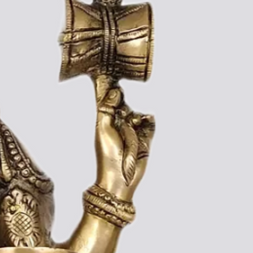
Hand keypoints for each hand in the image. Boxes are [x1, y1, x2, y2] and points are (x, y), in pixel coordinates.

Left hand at [93, 75, 155, 199]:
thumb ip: (107, 108)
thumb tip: (115, 91)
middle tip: (120, 117)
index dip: (110, 89)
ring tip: (129, 135)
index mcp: (105, 120)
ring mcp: (133, 129)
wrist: (121, 177)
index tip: (111, 76)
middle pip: (124, 103)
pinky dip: (147, 123)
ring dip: (134, 121)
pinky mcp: (146, 135)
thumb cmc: (108, 155)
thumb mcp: (103, 129)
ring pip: (137, 113)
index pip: (108, 100)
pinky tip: (142, 128)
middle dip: (123, 107)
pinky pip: (150, 122)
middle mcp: (119, 122)